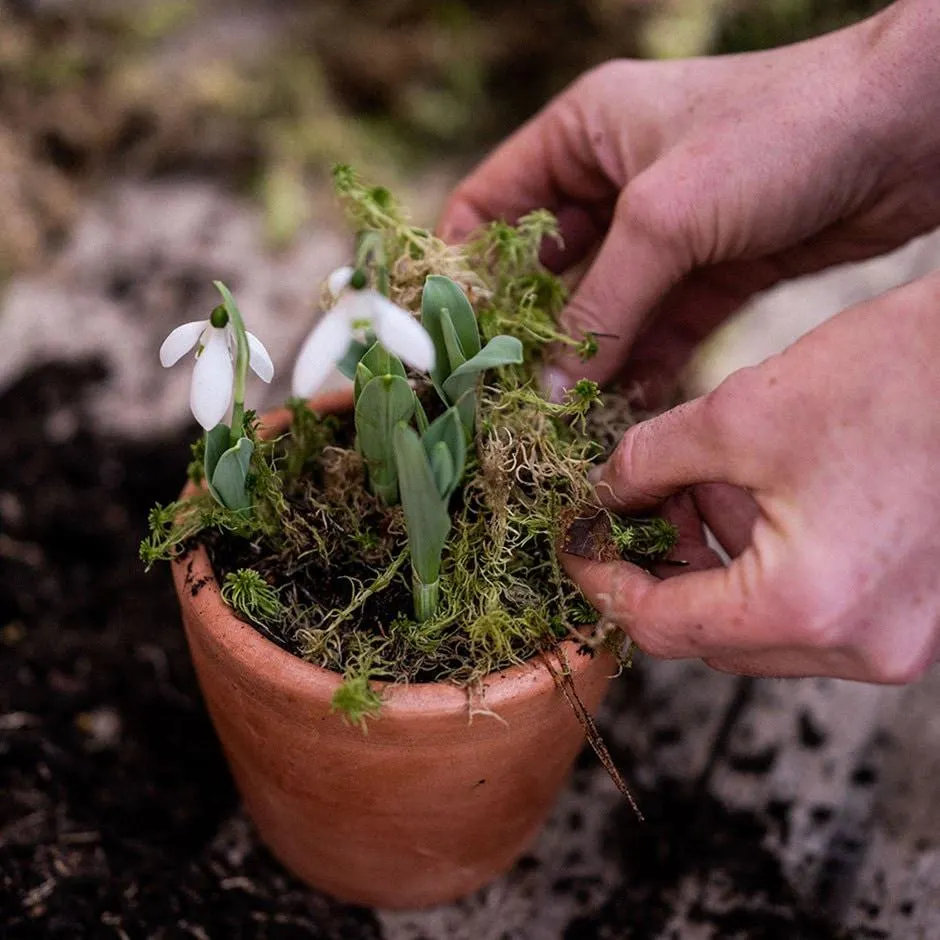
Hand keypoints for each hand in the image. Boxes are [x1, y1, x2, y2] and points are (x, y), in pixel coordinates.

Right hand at [439, 0, 939, 403]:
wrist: (909, 134)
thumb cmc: (779, 136)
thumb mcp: (667, 218)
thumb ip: (602, 306)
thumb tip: (548, 388)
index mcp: (582, 138)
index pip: (490, 206)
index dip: (460, 269)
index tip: (443, 339)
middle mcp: (614, 185)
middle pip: (544, 272)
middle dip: (527, 333)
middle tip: (505, 397)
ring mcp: (663, 234)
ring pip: (602, 310)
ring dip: (585, 363)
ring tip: (561, 418)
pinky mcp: (708, 273)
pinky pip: (655, 330)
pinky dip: (639, 368)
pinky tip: (623, 408)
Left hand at [562, 273, 939, 683]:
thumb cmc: (898, 375)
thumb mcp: (740, 412)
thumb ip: (648, 461)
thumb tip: (603, 492)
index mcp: (810, 608)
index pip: (664, 626)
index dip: (604, 582)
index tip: (576, 543)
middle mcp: (863, 648)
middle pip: (711, 634)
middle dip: (664, 564)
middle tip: (643, 500)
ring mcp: (899, 639)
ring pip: (758, 624)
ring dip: (716, 561)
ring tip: (710, 482)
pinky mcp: (915, 614)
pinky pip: (809, 610)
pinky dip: (767, 564)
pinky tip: (761, 495)